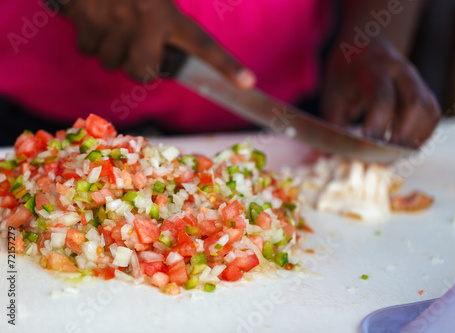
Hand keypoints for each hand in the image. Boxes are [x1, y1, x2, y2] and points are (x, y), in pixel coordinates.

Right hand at [52, 0, 254, 86]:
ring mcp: (111, 21)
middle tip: (141, 50)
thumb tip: (182, 38)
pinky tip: (99, 21)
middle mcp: (142, 19)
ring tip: (118, 27)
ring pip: (112, 62)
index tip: (247, 82)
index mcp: (168, 11)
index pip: (202, 44)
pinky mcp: (84, 19)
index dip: (225, 65)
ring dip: (114, 52)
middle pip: (142, 72)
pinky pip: (87, 48)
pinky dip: (92, 40)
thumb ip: (176, 17)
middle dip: (140, 68)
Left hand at [321, 37, 440, 147]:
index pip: (382, 98)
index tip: (366, 149)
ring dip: (415, 139)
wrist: (364, 45)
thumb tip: (331, 158)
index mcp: (373, 69)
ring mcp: (416, 81)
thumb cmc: (345, 76)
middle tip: (385, 159)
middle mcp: (400, 72)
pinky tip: (403, 148)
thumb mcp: (332, 94)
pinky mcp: (424, 91)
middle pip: (415, 103)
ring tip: (393, 157)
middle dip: (403, 136)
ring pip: (429, 111)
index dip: (377, 125)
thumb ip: (333, 125)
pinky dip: (421, 136)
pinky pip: (432, 116)